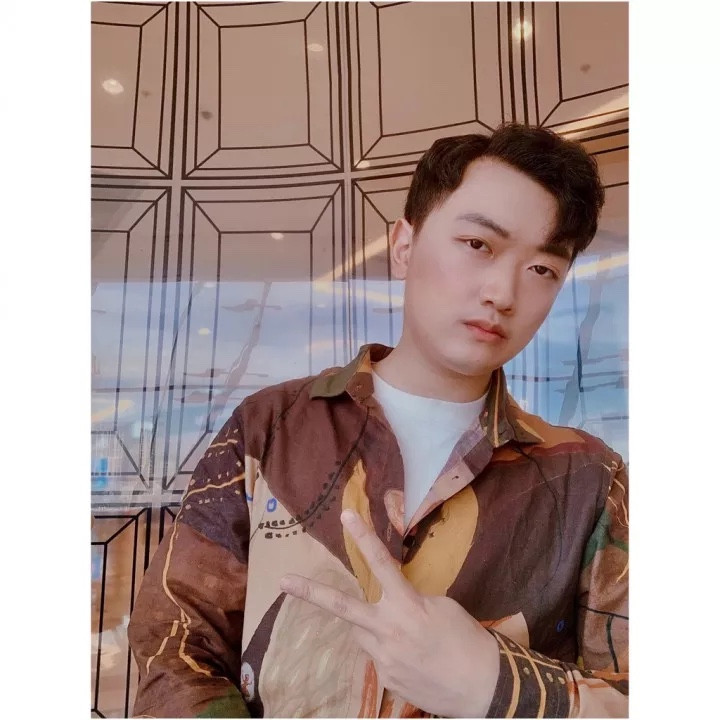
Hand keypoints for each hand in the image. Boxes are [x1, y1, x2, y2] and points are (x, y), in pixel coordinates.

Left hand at [279, 509, 499, 717]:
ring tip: (404, 634)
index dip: (364, 537)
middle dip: (310, 593)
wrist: (482, 686)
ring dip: (372, 626)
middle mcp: (388, 629)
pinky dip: (389, 649)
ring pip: (361, 631)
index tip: (346, 515)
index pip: (380, 563)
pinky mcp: (385, 678)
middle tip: (283, 581)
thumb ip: (409, 600)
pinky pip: (377, 655)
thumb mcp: (440, 607)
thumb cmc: (466, 639)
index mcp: (407, 604)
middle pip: (342, 607)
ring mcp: (383, 657)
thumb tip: (391, 603)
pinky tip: (413, 658)